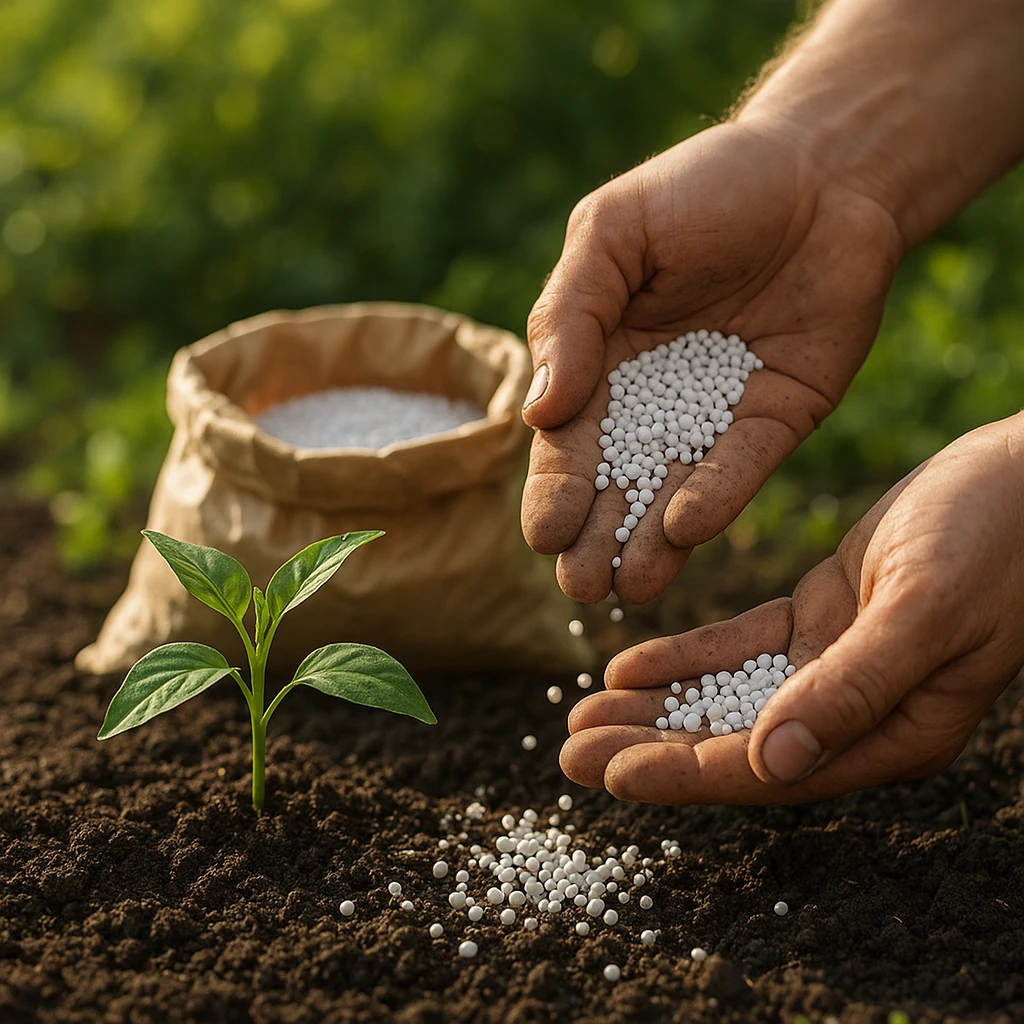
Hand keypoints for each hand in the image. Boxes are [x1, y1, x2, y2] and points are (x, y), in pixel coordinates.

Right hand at [521, 120, 902, 603]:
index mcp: (600, 360)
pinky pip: (743, 465)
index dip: (554, 488)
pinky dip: (716, 496)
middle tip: (580, 589)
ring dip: (650, 540)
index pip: (568, 440)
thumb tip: (539, 411)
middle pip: (616, 483)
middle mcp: (653, 400)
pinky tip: (686, 529)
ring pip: (674, 490)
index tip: (543, 535)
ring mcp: (716, 414)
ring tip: (629, 585)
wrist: (823, 169)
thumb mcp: (614, 232)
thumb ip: (570, 314)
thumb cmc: (704, 188)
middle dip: (595, 537)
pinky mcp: (777, 417)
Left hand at [559, 414, 1023, 803]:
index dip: (684, 773)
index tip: (607, 775)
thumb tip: (772, 763)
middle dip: (650, 747)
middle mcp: (857, 708)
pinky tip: (628, 661)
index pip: (769, 769)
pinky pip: (741, 642)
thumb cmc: (1002, 540)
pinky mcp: (823, 612)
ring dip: (655, 706)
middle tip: (567, 752)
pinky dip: (686, 655)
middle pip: (734, 742)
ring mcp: (836, 660)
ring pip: (727, 695)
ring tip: (582, 712)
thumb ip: (852, 688)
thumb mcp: (925, 609)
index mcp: (893, 730)